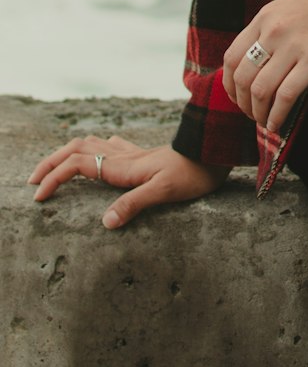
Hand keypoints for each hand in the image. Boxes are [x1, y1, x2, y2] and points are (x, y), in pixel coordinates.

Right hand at [28, 136, 230, 229]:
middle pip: (77, 150)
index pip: (77, 165)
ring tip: (55, 168)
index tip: (38, 197)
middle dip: (51, 163)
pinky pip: (111, 146)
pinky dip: (95, 148)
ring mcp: (134, 154)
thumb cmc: (194, 174)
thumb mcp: (165, 192)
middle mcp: (124, 157)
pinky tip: (100, 153)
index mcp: (122, 166)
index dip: (53, 177)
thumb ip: (134, 204)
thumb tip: (105, 222)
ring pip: (92, 144)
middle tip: (34, 181)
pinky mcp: (145, 156)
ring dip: (68, 154)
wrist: (215, 154)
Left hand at [223, 0, 307, 135]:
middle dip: (242, 103)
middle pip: (242, 77)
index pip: (232, 56)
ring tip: (265, 123)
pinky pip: (286, 96)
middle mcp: (275, 29)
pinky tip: (278, 125)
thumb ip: (275, 25)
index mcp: (267, 14)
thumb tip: (259, 57)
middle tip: (251, 115)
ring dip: (258, 113)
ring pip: (260, 90)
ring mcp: (294, 44)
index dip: (229, 84)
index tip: (238, 98)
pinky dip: (277, 116)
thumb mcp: (297, 3)